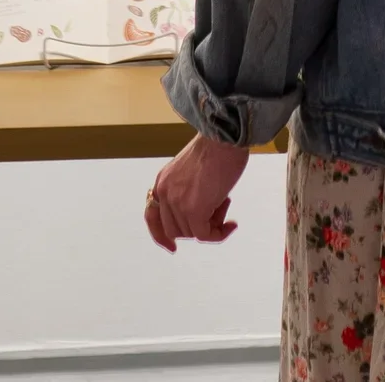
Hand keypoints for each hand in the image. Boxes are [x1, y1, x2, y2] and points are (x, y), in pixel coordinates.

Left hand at [144, 134, 248, 249]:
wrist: (225, 136)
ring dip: (212, 223)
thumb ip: (187, 189)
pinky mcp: (194, 211)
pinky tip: (232, 225)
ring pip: (192, 233)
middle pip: (176, 229)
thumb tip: (201, 213)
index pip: (152, 216)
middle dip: (197, 225)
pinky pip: (205, 235)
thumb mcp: (192, 169)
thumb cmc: (217, 146)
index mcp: (163, 181)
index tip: (172, 248)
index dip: (160, 235)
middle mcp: (165, 193)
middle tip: (218, 208)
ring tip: (225, 201)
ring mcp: (178, 203)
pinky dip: (220, 234)